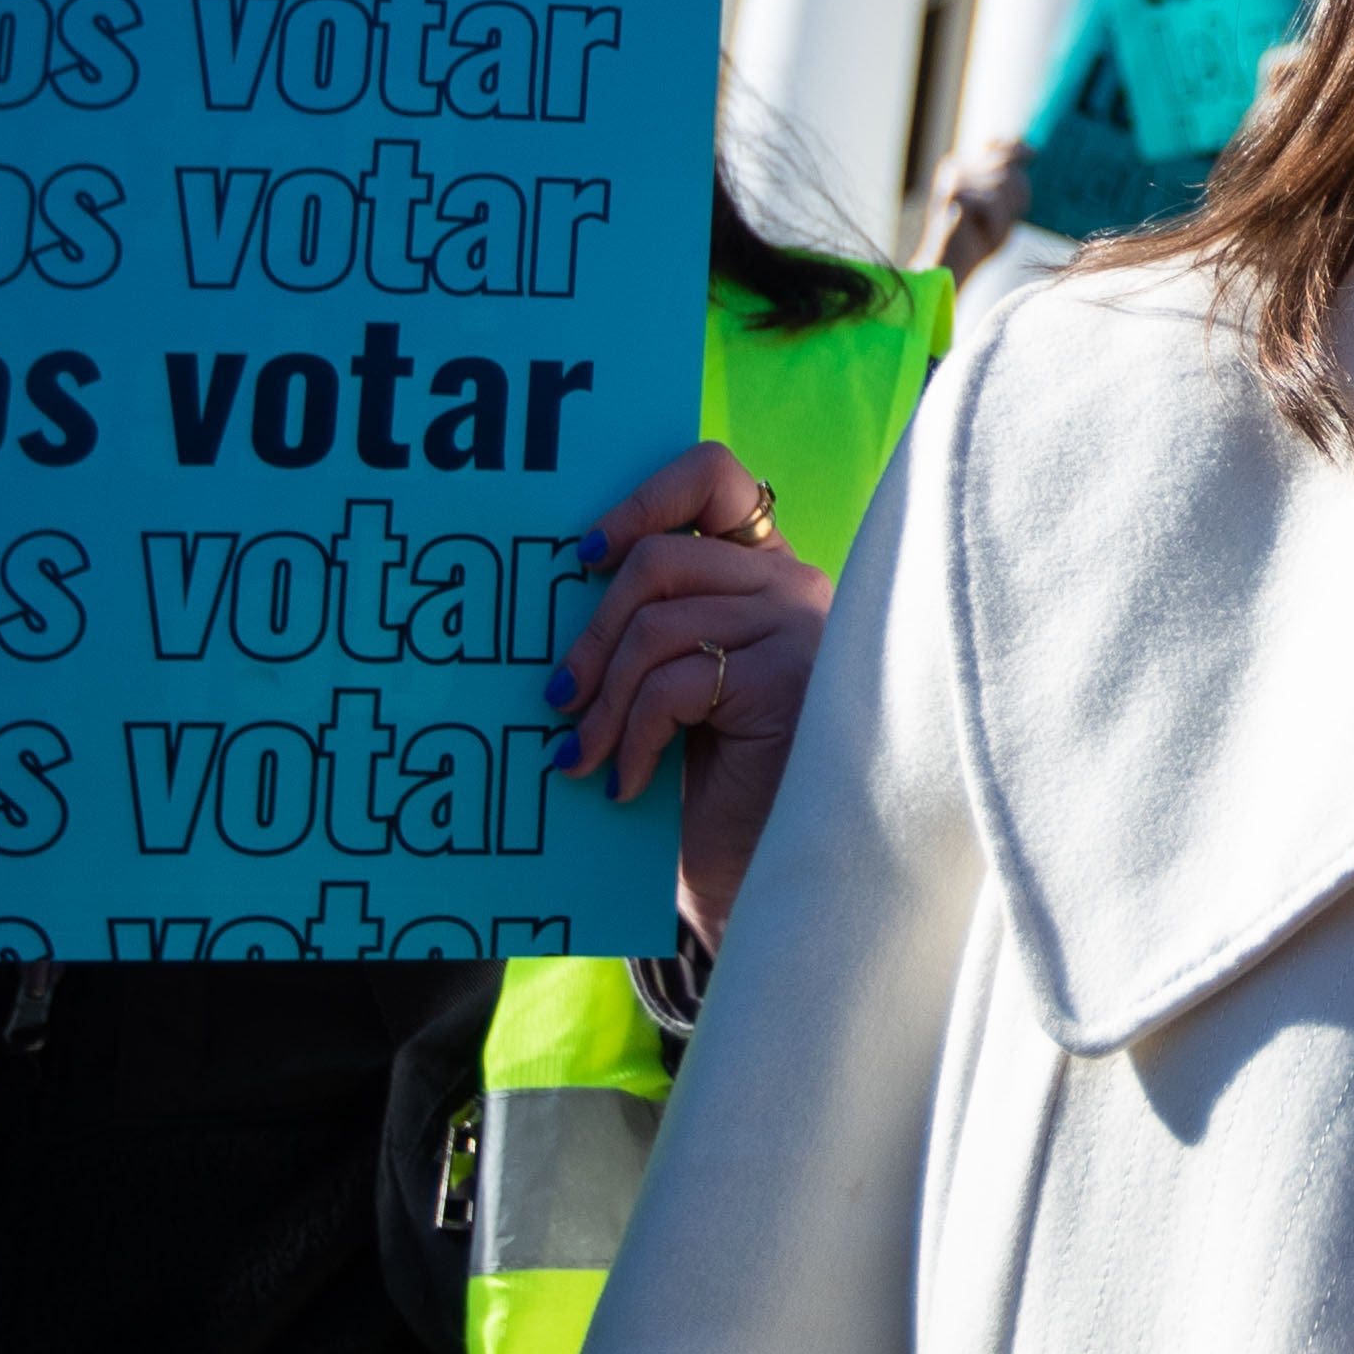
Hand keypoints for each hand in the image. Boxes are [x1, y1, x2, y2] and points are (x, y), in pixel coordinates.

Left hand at [549, 443, 831, 947]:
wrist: (759, 877)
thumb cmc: (710, 784)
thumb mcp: (675, 682)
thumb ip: (650, 621)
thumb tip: (555, 583)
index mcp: (763, 569)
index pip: (712, 475)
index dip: (639, 499)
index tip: (581, 556)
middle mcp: (792, 584)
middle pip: (659, 560)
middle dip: (589, 635)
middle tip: (557, 699)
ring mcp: (798, 629)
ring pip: (657, 624)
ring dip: (602, 702)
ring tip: (580, 755)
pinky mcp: (788, 681)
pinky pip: (675, 682)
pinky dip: (631, 738)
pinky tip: (625, 782)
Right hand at [911, 136, 1029, 284]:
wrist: (949, 266)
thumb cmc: (976, 240)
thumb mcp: (999, 207)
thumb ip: (1010, 181)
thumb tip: (1031, 152)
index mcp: (961, 167)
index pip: (997, 146)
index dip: (1018, 149)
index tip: (1033, 155)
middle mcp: (956, 168)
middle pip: (1006, 165)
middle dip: (1018, 191)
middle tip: (1013, 215)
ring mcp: (954, 180)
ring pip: (1003, 184)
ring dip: (1006, 213)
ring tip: (990, 230)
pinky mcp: (955, 195)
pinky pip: (994, 203)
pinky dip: (996, 223)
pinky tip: (982, 234)